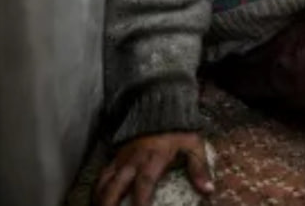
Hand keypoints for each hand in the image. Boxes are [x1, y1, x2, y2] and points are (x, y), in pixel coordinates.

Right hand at [95, 133, 212, 205]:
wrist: (160, 108)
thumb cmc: (179, 131)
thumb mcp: (194, 146)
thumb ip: (199, 169)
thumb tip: (208, 190)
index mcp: (153, 159)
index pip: (145, 183)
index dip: (141, 201)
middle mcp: (133, 161)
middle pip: (116, 186)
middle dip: (110, 204)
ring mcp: (122, 159)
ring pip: (104, 182)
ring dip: (100, 199)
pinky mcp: (115, 157)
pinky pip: (101, 175)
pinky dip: (96, 189)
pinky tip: (96, 200)